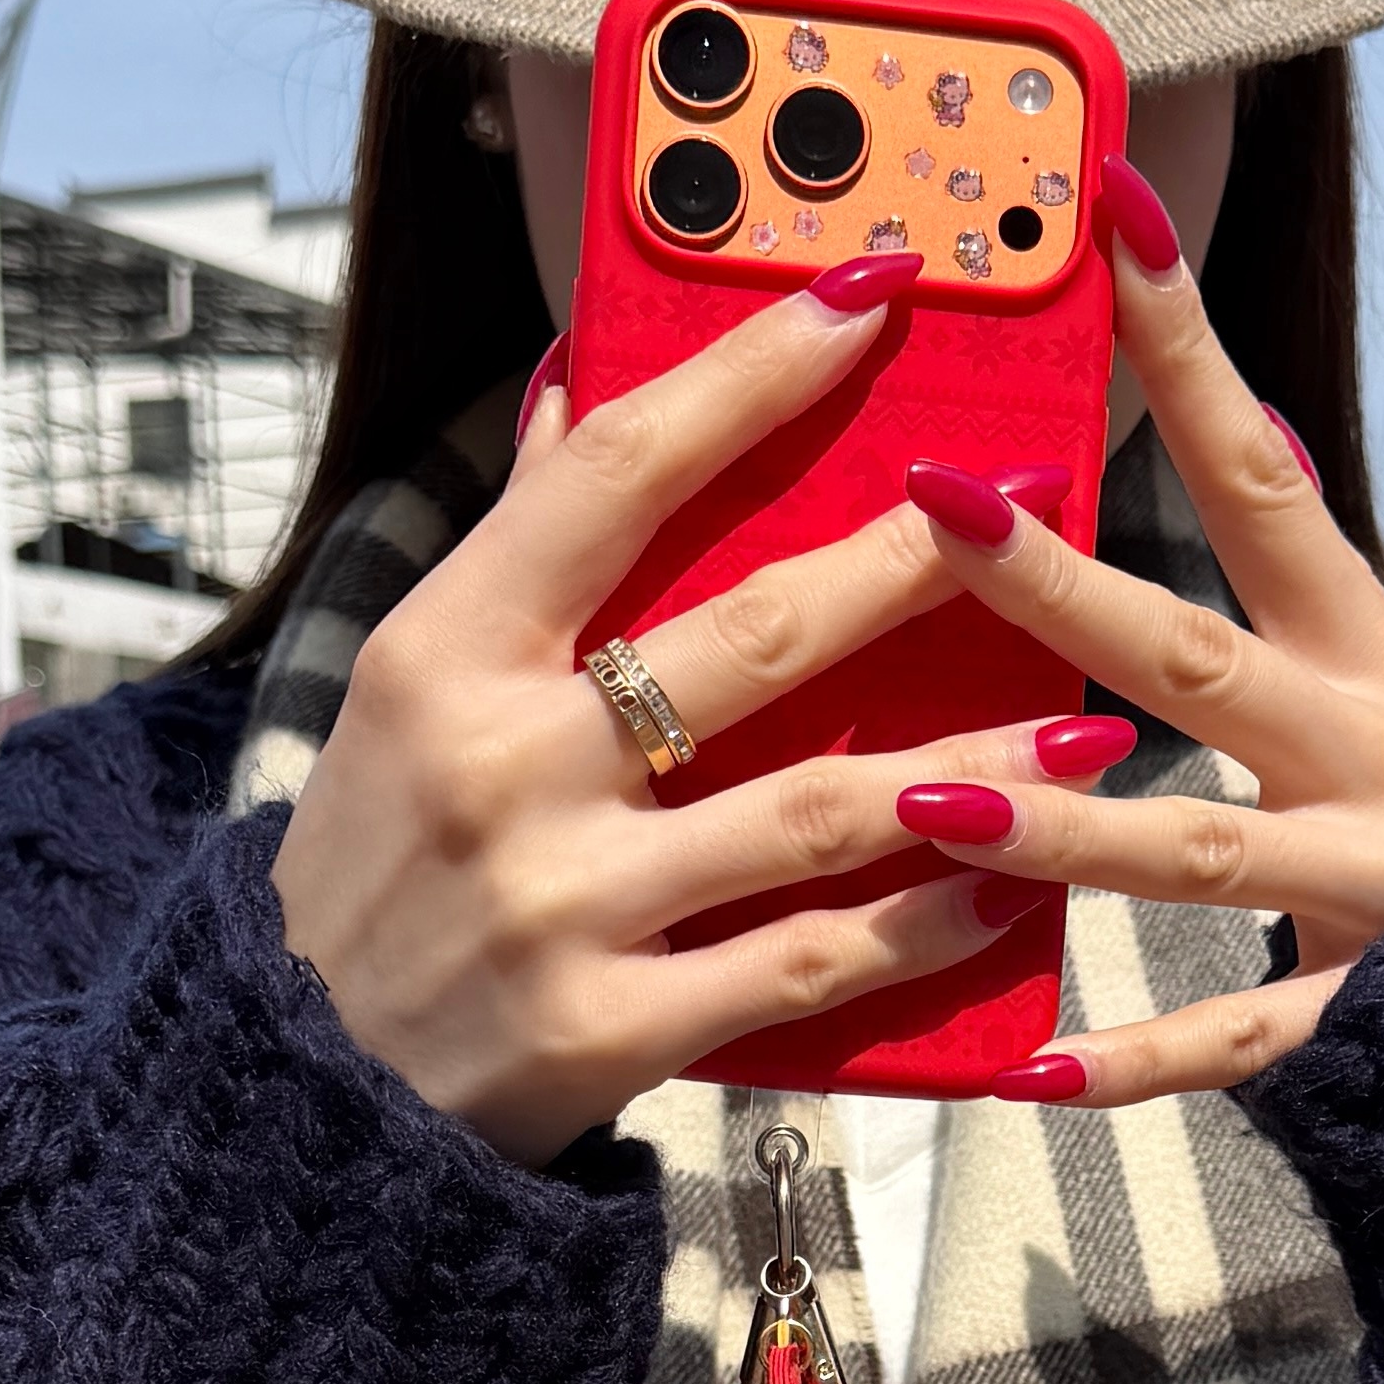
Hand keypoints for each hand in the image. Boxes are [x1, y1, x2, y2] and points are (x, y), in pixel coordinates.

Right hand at [274, 263, 1106, 1164]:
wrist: (294, 1090)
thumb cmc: (372, 862)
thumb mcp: (401, 690)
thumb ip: (516, 539)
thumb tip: (579, 375)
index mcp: (445, 651)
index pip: (619, 473)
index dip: (752, 374)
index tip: (870, 293)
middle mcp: (505, 766)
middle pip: (753, 637)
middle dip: (915, 563)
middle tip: (1044, 508)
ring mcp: (564, 905)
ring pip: (813, 812)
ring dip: (969, 766)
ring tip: (1089, 728)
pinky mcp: (612, 1030)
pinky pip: (803, 964)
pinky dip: (918, 927)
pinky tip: (1009, 888)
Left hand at [888, 166, 1383, 1103]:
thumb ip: (1317, 635)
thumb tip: (1238, 494)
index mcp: (1380, 661)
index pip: (1264, 471)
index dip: (1186, 343)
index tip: (1109, 209)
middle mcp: (1374, 754)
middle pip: (1193, 650)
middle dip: (1058, 585)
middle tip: (936, 504)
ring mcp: (1379, 883)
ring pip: (1199, 849)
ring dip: (1062, 833)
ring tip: (929, 801)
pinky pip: (1246, 1040)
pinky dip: (1143, 1064)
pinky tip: (1031, 1076)